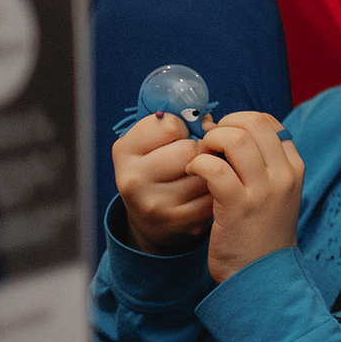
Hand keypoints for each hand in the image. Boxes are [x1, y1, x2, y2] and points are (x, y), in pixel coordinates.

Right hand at [113, 112, 211, 253]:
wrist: (151, 218)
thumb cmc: (159, 168)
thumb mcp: (152, 143)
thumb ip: (174, 123)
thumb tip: (207, 120)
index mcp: (124, 151)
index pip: (169, 124)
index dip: (183, 127)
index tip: (180, 136)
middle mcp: (133, 179)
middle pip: (190, 150)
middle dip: (201, 149)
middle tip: (195, 157)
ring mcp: (154, 203)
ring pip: (205, 172)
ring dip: (212, 170)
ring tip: (201, 174)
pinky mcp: (177, 221)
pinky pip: (213, 195)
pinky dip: (216, 190)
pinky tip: (205, 192)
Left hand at [187, 111, 303, 282]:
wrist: (261, 276)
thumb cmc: (261, 233)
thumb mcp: (274, 194)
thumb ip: (260, 164)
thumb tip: (225, 131)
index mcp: (293, 168)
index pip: (268, 122)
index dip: (239, 121)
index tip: (223, 135)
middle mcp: (283, 175)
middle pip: (252, 123)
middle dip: (223, 126)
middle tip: (208, 144)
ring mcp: (263, 191)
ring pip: (235, 139)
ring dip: (209, 142)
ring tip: (200, 158)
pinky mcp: (238, 207)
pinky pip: (214, 167)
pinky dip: (198, 163)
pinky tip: (194, 173)